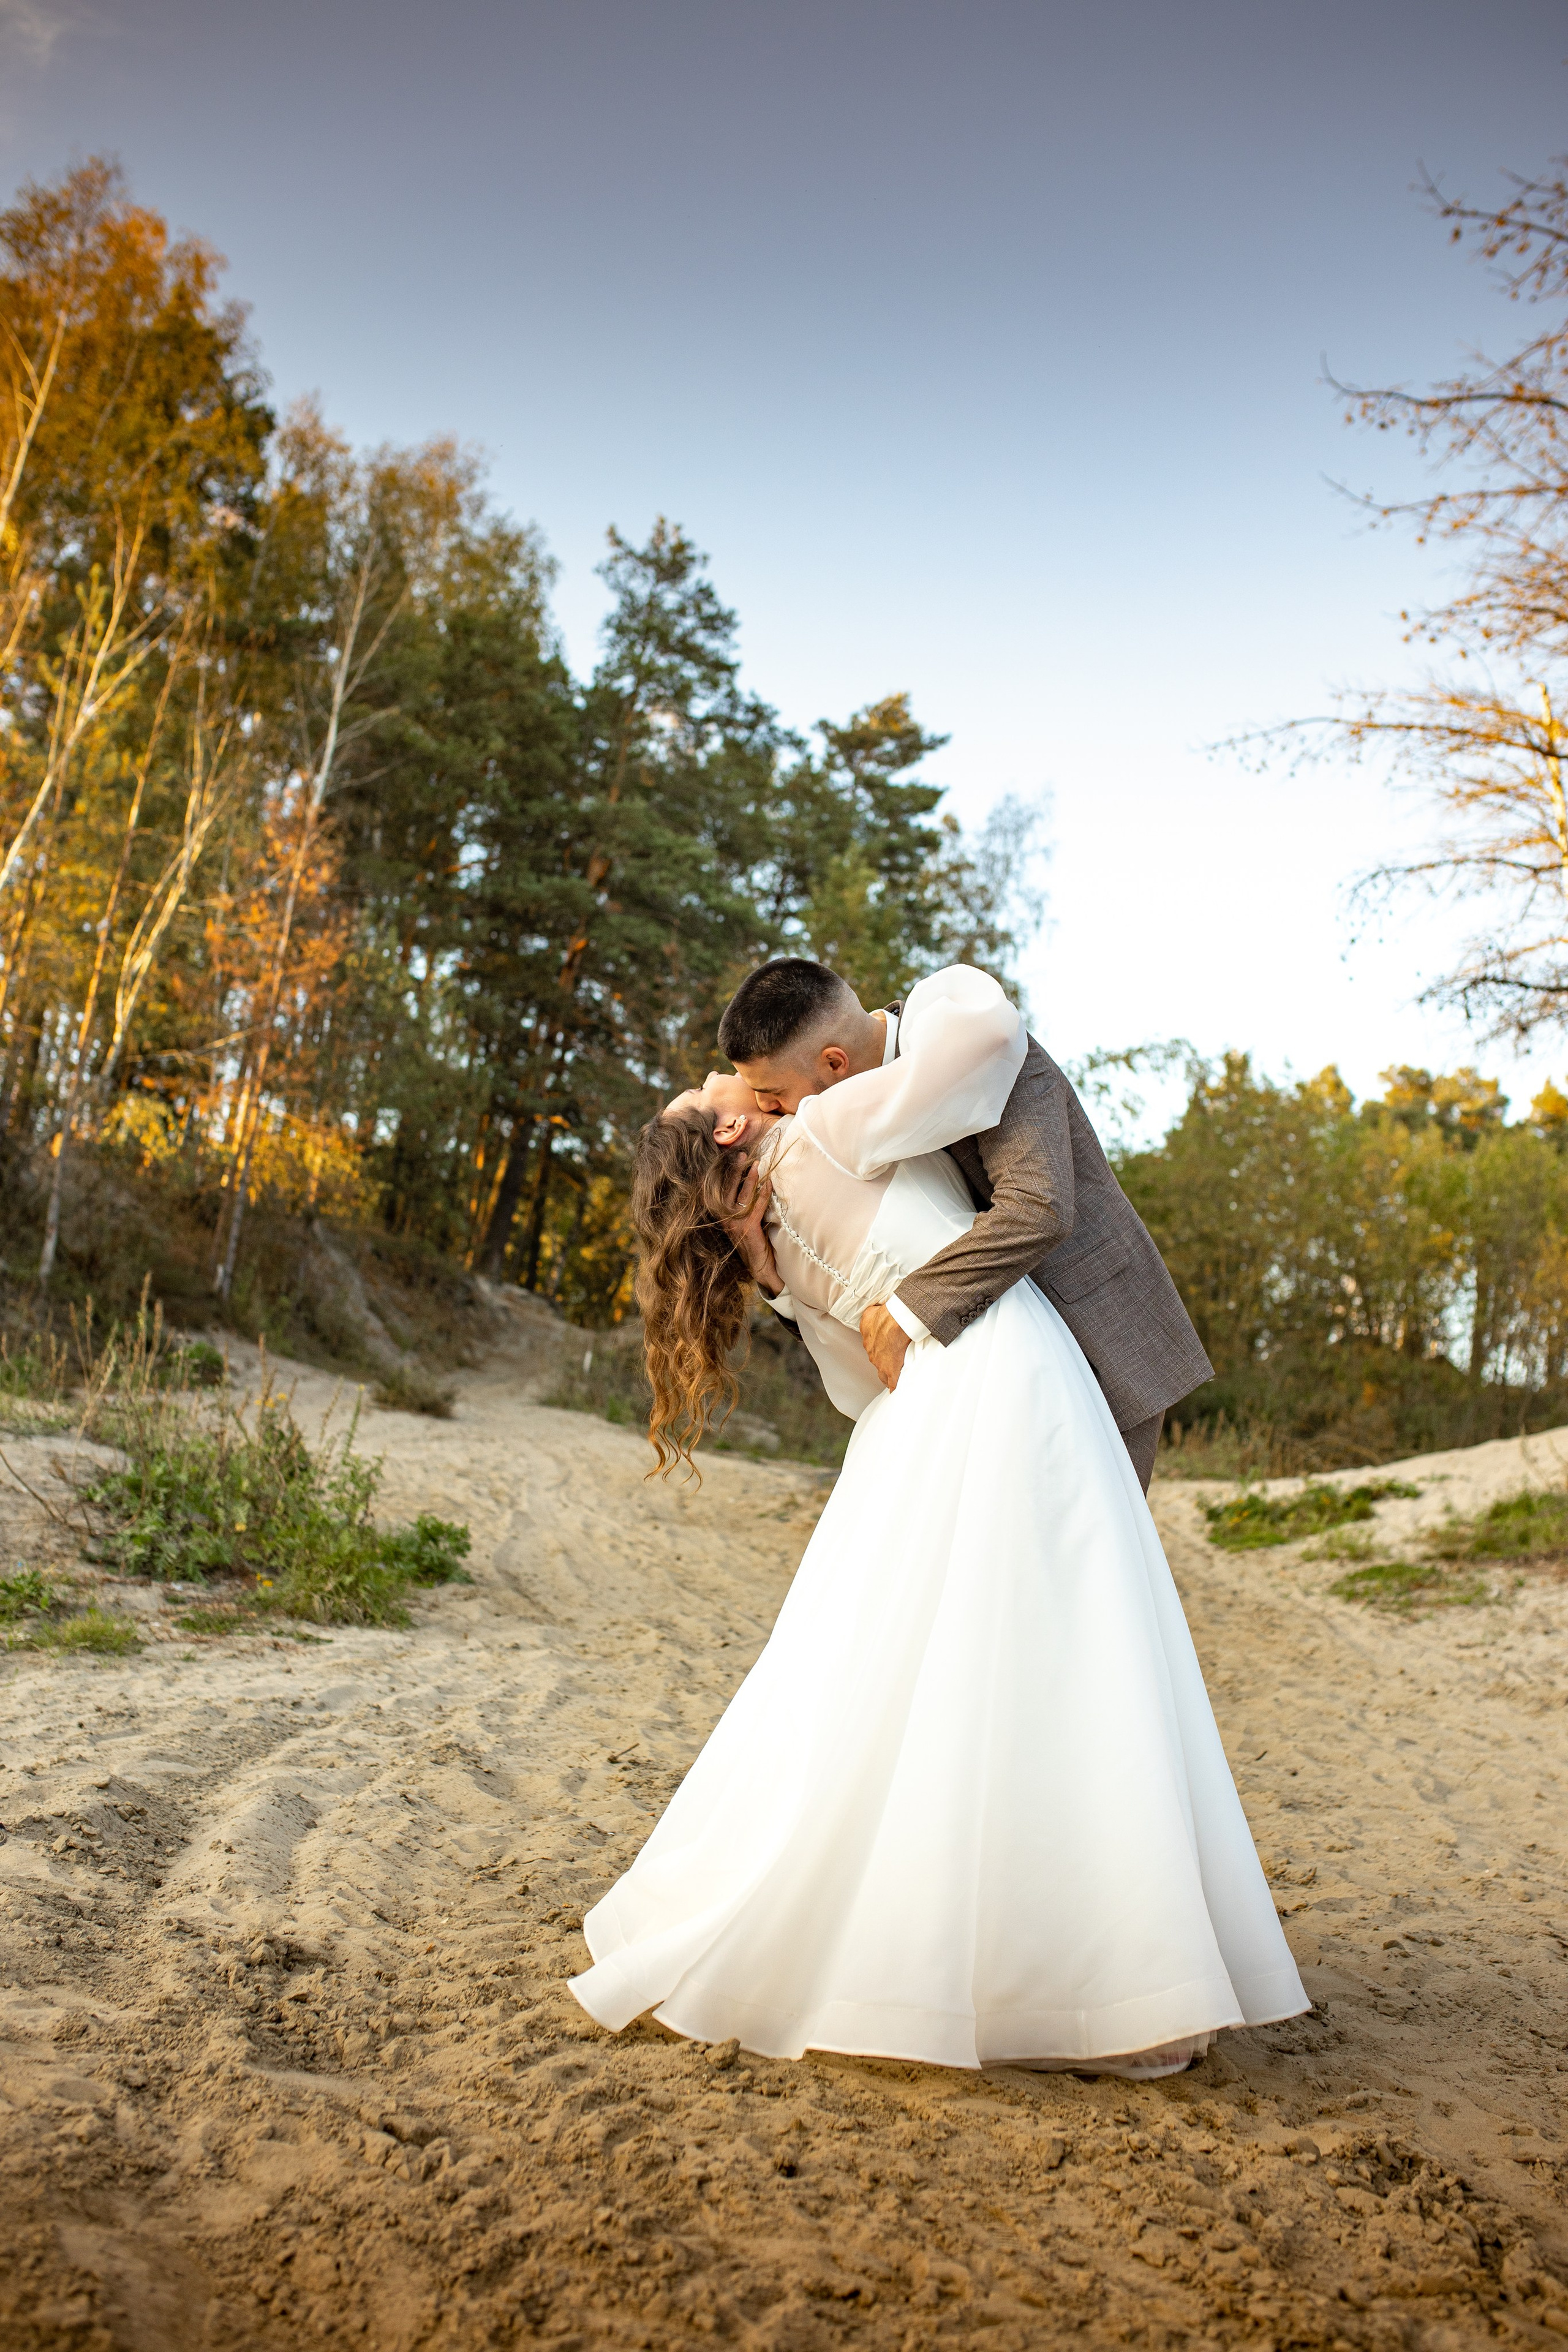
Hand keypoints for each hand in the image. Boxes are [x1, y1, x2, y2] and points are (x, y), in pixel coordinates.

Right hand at [719, 1162, 781, 1293]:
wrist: (760, 1268)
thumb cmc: (755, 1244)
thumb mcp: (747, 1222)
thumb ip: (747, 1206)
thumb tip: (754, 1183)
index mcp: (723, 1216)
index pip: (723, 1190)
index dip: (728, 1174)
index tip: (734, 1158)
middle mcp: (726, 1219)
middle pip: (728, 1189)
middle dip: (735, 1170)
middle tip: (742, 1154)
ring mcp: (735, 1224)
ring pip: (742, 1196)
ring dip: (750, 1179)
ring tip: (756, 1164)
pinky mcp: (747, 1229)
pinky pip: (756, 1206)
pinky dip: (763, 1194)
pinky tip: (769, 1184)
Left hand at [860, 1302, 910, 1392]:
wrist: (896, 1321)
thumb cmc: (886, 1314)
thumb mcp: (871, 1313)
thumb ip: (870, 1316)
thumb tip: (873, 1313)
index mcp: (868, 1341)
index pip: (873, 1349)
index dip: (880, 1350)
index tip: (886, 1350)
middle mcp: (873, 1354)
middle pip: (878, 1363)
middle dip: (884, 1364)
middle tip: (892, 1364)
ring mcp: (882, 1364)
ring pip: (884, 1376)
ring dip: (889, 1377)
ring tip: (896, 1378)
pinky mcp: (892, 1370)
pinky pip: (893, 1384)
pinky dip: (895, 1388)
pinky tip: (898, 1392)